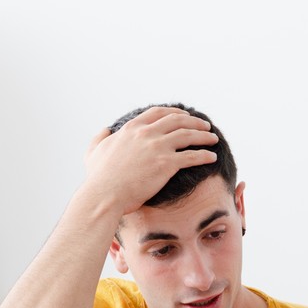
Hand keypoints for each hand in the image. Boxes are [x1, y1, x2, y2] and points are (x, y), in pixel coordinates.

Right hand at [77, 108, 220, 216]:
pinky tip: (212, 157)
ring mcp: (158, 147)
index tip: (184, 116)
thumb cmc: (98, 178)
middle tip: (205, 126)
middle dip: (194, 122)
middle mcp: (146, 134)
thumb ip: (100, 138)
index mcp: (131, 129)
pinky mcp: (166, 164)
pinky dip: (205, 155)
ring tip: (213, 139)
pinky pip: (192, 156)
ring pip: (188, 135)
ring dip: (203, 136)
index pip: (157, 113)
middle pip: (177, 120)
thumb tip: (106, 130)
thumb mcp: (94, 151)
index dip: (174, 112)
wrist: (104, 194)